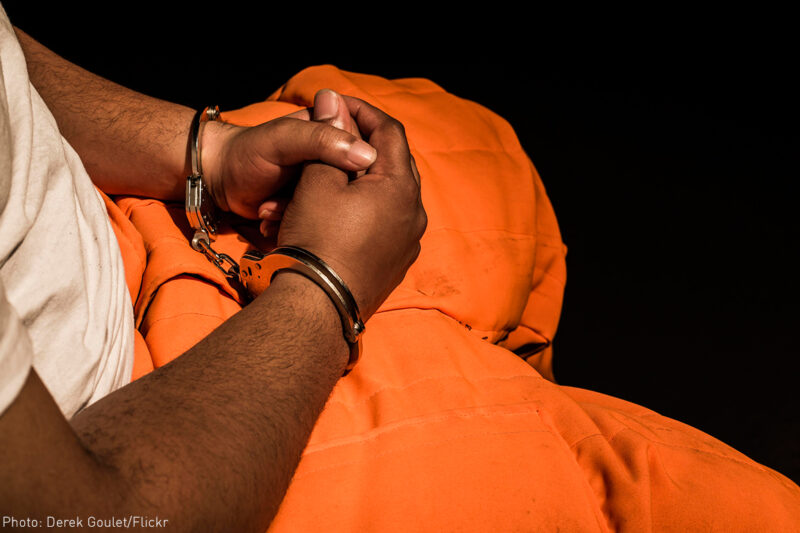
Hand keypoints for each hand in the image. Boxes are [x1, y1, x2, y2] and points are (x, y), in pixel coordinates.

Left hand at [200, 91, 375, 219]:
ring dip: (301, 214)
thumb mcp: (285, 139)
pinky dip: (293, 225)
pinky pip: (315, 223)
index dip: (358, 169)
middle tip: (290, 197)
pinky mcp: (308, 210)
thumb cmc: (248, 152)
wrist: (217, 179)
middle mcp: (332, 161)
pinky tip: (270, 219)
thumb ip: (322, 140)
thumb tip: (368, 155)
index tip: (334, 181)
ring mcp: (320, 187)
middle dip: (322, 198)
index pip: (366, 151)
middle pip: (352, 186)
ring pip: (333, 208)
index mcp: (334, 134)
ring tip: (272, 207)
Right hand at [276, 94, 426, 319]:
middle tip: (334, 134)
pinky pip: (387, 223)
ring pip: (390, 195)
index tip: (335, 103)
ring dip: (363, 179)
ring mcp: (409, 242)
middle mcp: (415, 213)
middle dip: (363, 144)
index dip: (361, 111)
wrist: (318, 306)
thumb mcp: (317, 181)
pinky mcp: (397, 263)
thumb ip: (330, 136)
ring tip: (331, 175)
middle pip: (395, 162)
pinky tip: (340, 210)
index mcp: (401, 187)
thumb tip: (332, 99)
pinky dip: (366, 208)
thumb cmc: (316, 239)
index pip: (390, 131)